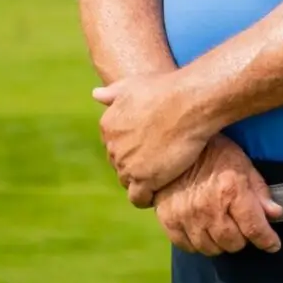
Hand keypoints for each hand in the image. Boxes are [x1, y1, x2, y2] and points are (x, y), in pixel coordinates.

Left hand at [93, 72, 213, 207]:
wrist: (187, 103)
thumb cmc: (165, 90)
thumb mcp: (133, 84)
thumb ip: (113, 93)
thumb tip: (95, 94)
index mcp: (108, 126)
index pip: (115, 145)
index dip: (132, 146)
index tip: (148, 144)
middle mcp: (113, 148)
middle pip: (121, 164)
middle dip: (136, 163)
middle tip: (159, 158)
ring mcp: (127, 166)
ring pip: (128, 181)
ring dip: (142, 180)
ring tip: (162, 174)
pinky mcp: (143, 180)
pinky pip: (138, 198)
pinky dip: (147, 197)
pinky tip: (159, 190)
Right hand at [155, 133, 282, 255]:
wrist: (175, 143)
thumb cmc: (214, 153)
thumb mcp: (243, 164)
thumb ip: (259, 191)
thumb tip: (276, 213)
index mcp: (230, 191)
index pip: (254, 228)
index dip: (267, 240)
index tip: (273, 244)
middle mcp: (208, 208)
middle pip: (233, 243)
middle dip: (243, 238)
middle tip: (243, 227)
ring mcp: (186, 217)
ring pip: (211, 249)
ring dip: (221, 243)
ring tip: (223, 228)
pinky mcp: (169, 221)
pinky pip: (188, 247)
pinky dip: (199, 243)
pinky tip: (204, 230)